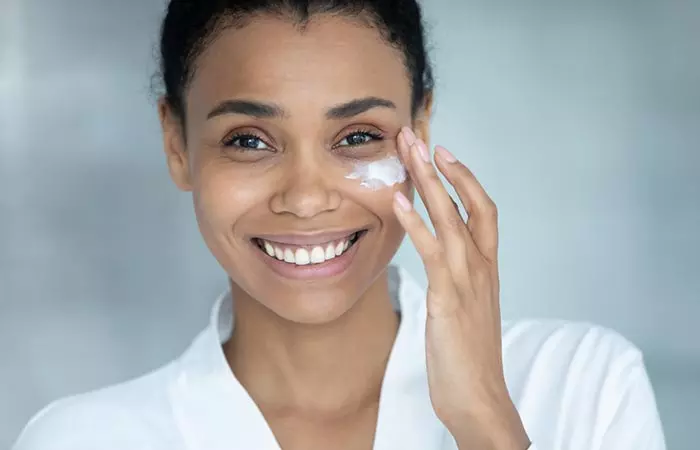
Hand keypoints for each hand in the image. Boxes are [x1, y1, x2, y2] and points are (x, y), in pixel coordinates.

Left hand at [392, 128, 529, 449]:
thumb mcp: (466, 309)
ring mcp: (468, 280)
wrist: (479, 397)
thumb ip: (457, 280)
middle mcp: (482, 267)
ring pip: (451, 217)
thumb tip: (440, 261)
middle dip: (443, 165)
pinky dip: (415, 222)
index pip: (483, 209)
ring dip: (429, 180)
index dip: (465, 178)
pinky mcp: (449, 298)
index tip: (442, 153)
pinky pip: (433, 251)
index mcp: (487, 268)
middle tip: (417, 133)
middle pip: (468, 201)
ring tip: (407, 150)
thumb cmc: (468, 356)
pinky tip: (397, 200)